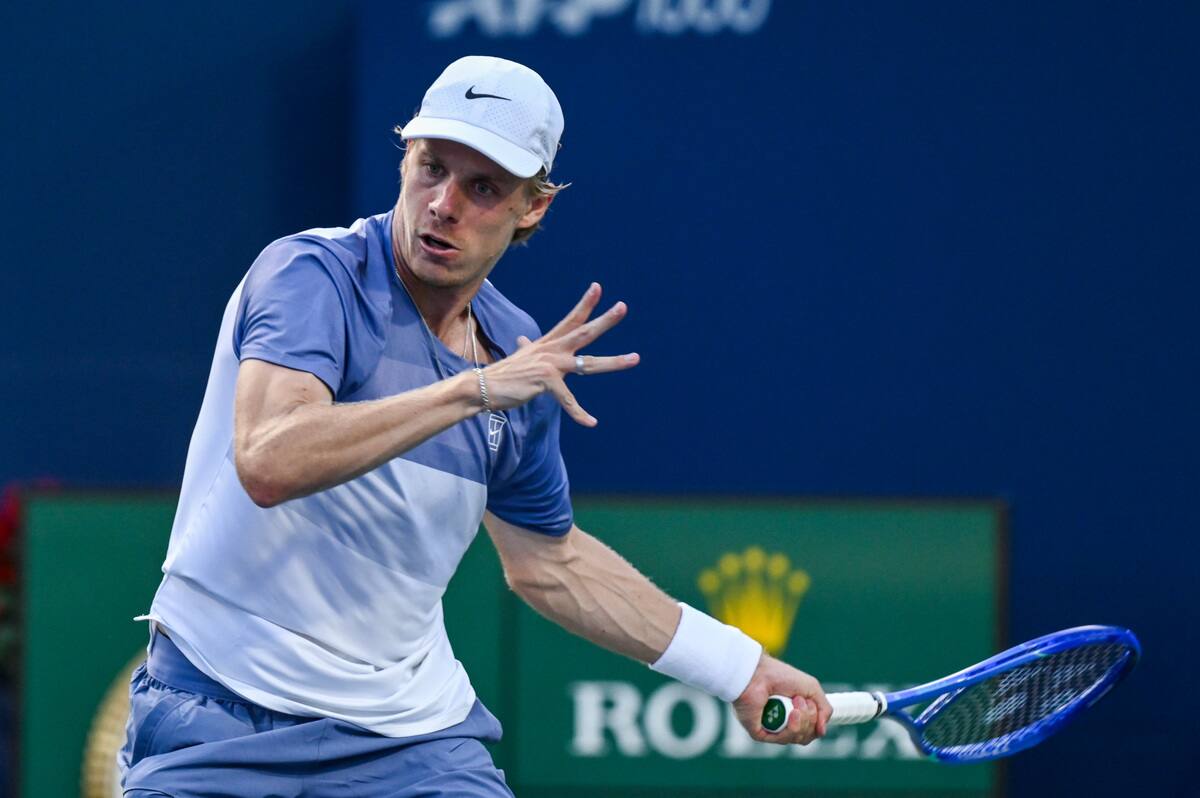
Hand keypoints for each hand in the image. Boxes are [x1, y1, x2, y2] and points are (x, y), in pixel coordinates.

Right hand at [482, 283, 638, 425]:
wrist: (482, 387)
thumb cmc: (503, 375)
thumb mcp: (519, 357)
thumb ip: (526, 348)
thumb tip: (521, 339)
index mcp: (547, 343)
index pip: (570, 320)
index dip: (585, 304)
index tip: (598, 287)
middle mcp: (552, 350)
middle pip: (584, 332)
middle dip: (605, 320)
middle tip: (623, 306)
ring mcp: (550, 365)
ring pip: (589, 363)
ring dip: (614, 361)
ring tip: (635, 358)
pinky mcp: (546, 382)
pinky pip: (568, 400)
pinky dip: (579, 414)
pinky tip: (591, 422)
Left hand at [733, 654, 831, 744]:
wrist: (759, 673)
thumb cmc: (781, 676)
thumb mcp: (811, 688)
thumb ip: (824, 709)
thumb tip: (822, 731)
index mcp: (792, 715)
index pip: (810, 731)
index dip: (815, 721)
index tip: (811, 704)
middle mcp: (781, 725)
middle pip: (806, 737)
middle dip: (809, 718)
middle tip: (799, 700)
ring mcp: (771, 729)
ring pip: (796, 738)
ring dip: (802, 721)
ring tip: (795, 703)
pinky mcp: (760, 733)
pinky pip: (781, 740)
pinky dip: (790, 728)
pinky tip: (791, 713)